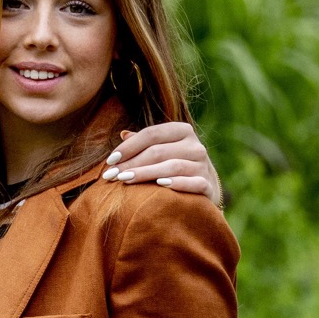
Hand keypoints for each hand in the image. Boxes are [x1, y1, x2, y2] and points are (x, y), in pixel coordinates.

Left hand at [102, 123, 221, 205]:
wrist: (205, 187)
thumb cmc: (174, 164)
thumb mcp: (162, 149)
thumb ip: (144, 142)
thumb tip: (123, 134)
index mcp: (182, 131)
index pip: (152, 134)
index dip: (128, 146)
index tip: (110, 161)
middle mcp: (195, 145)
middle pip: (158, 151)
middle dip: (131, 163)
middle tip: (112, 175)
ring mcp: (203, 165)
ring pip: (172, 166)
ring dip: (146, 173)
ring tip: (125, 180)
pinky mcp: (208, 184)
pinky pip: (193, 183)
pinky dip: (177, 183)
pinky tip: (159, 185)